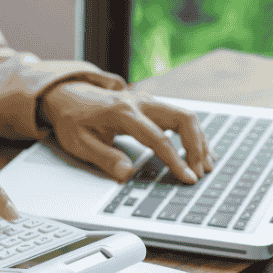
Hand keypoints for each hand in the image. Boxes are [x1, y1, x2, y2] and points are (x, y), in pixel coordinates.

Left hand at [40, 82, 213, 182]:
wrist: (67, 95)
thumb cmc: (72, 119)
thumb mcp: (79, 142)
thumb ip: (104, 157)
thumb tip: (127, 173)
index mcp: (122, 112)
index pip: (158, 138)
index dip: (175, 160)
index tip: (187, 178)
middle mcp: (140, 102)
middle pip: (182, 118)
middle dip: (197, 146)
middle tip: (200, 171)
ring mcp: (147, 101)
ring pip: (185, 116)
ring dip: (199, 140)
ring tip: (205, 165)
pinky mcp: (151, 106)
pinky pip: (178, 117)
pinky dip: (191, 134)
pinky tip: (198, 152)